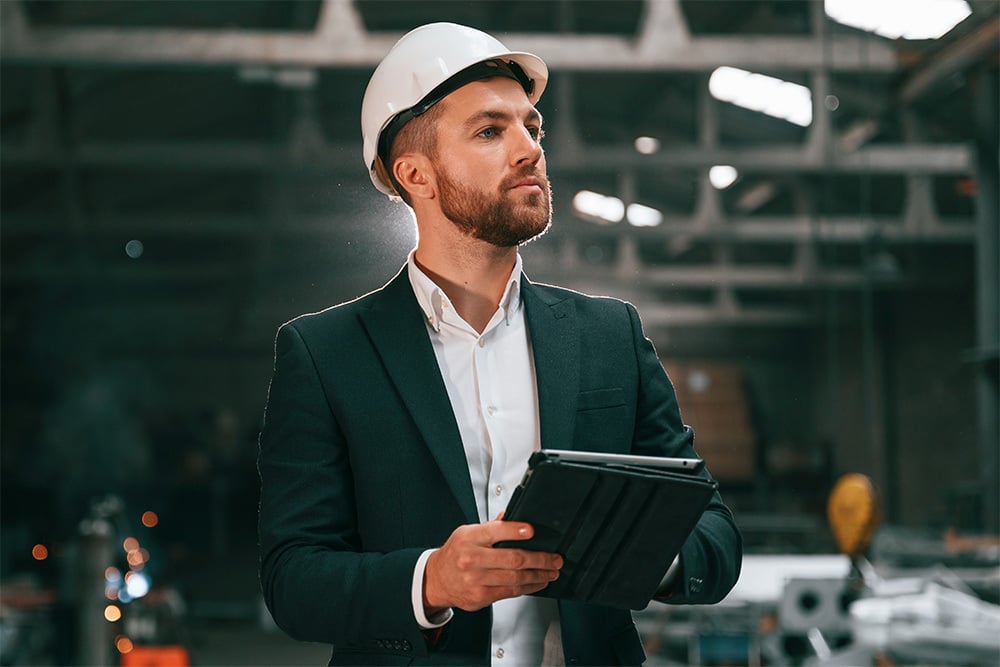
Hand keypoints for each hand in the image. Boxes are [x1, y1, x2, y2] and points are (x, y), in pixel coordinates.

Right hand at [423, 520, 562, 612]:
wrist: (437, 579)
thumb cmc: (456, 553)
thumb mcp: (468, 533)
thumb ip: (491, 527)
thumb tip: (513, 518)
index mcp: (469, 537)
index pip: (496, 531)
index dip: (515, 531)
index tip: (532, 531)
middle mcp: (472, 559)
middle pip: (512, 558)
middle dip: (539, 559)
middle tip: (555, 558)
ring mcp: (476, 580)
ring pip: (515, 578)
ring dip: (539, 575)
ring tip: (552, 572)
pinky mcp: (481, 596)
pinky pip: (511, 592)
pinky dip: (528, 587)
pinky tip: (538, 583)